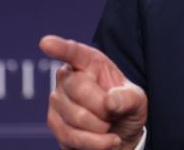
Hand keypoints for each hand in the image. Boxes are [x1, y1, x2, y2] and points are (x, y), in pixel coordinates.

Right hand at [40, 35, 146, 149]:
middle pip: (79, 88)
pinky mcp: (54, 123)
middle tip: (113, 114)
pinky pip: (72, 136)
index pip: (74, 52)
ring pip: (76, 116)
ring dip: (101, 128)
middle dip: (103, 107)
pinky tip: (107, 141)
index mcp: (90, 62)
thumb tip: (109, 102)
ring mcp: (57, 100)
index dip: (60, 48)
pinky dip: (95, 143)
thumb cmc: (125, 109)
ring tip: (109, 126)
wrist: (118, 135)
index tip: (46, 43)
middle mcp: (68, 77)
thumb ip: (128, 98)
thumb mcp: (137, 100)